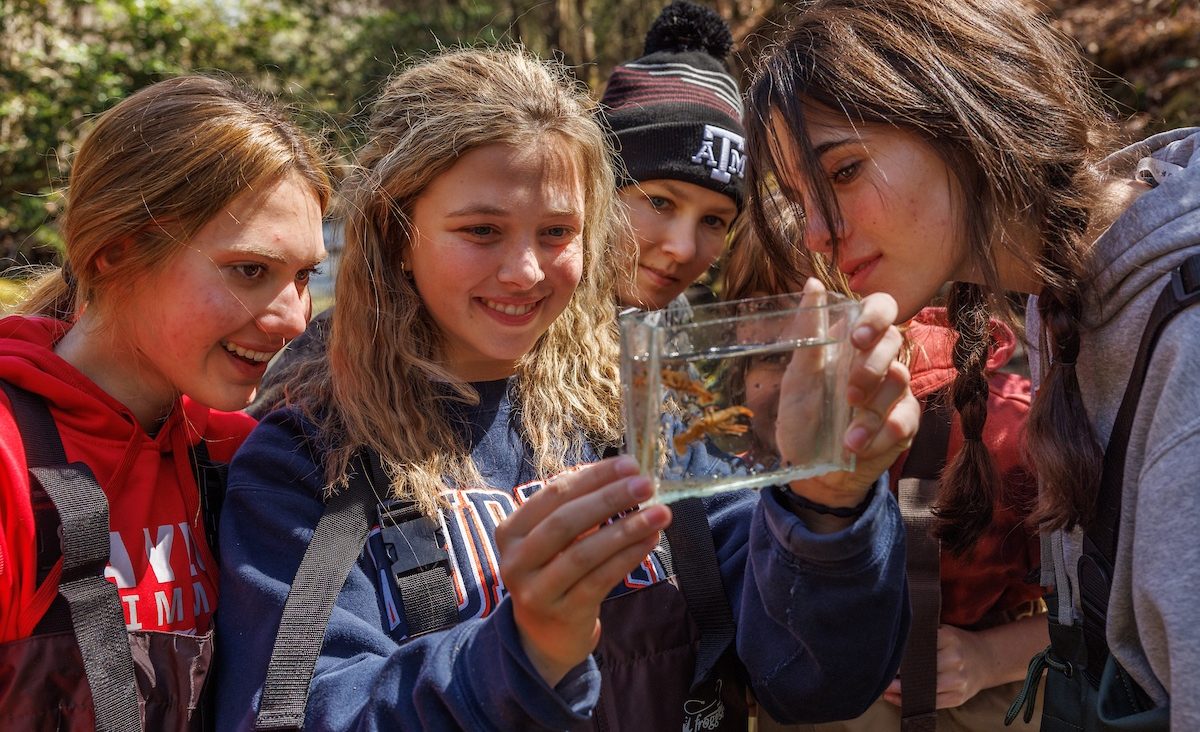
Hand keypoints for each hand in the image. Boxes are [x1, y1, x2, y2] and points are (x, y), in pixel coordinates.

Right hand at [494, 456, 670, 685]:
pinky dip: (628, 557)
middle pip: (566, 521)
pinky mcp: (563, 613)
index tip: (629, 464)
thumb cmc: (554, 572)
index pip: (554, 494)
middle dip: (610, 499)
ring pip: (584, 552)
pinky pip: (601, 579)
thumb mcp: (552, 540)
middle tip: (646, 485)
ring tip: (660, 513)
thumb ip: (577, 509)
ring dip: (626, 529)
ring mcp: (537, 590)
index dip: (593, 477)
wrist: (545, 636)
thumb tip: (624, 475)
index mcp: (510, 531)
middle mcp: (516, 560)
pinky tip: (650, 540)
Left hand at [782, 279, 917, 511]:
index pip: (881, 308)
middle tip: (848, 396)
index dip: (876, 316)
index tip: (857, 338)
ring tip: (846, 437)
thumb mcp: (798, 378)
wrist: (810, 468)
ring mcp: (895, 391)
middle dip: (870, 369)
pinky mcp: (905, 422)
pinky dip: (880, 435)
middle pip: (894, 342)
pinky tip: (859, 446)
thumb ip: (809, 335)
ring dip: (870, 412)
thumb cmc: (802, 417)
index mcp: (853, 342)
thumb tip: (813, 284)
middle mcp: (879, 360)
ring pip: (899, 382)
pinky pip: (905, 419)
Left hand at [882, 625, 989, 708]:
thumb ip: (921, 634)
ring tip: (882, 687)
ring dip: (899, 690)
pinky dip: (910, 702)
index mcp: (948, 638)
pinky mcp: (958, 697)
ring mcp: (958, 680)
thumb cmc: (956, 643)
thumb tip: (892, 639)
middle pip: (918, 669)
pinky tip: (894, 698)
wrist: (986, 660)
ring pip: (923, 689)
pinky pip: (930, 703)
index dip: (898, 654)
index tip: (883, 656)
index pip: (916, 647)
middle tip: (877, 674)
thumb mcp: (942, 631)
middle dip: (895, 674)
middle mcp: (954, 659)